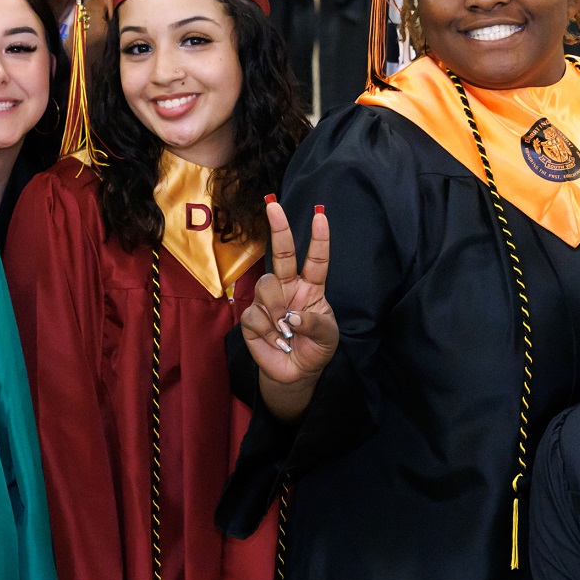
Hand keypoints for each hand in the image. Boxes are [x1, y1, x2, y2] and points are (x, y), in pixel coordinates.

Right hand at [243, 198, 336, 422]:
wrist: (296, 374)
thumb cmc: (316, 348)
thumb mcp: (328, 337)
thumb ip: (315, 324)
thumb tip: (292, 316)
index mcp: (311, 287)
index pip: (316, 259)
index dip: (319, 238)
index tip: (320, 215)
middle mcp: (289, 287)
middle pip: (282, 254)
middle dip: (279, 228)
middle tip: (274, 205)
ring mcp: (268, 300)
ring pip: (266, 285)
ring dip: (277, 308)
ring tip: (286, 332)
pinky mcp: (251, 317)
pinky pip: (255, 314)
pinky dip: (267, 330)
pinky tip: (276, 340)